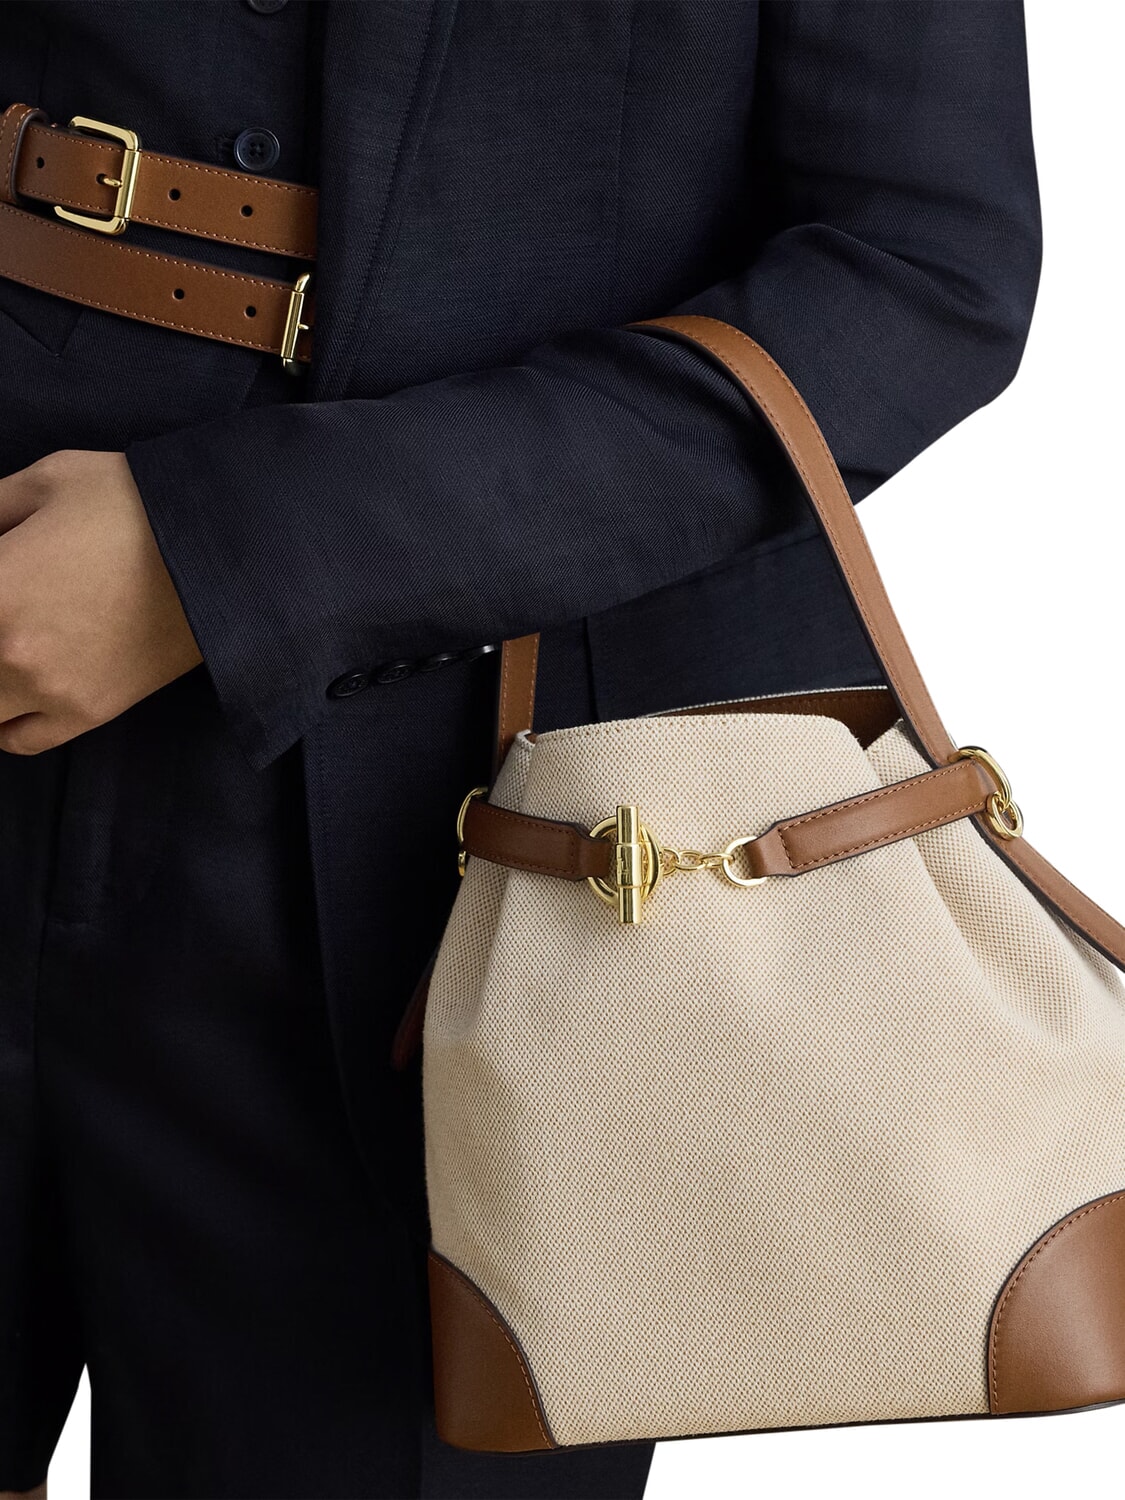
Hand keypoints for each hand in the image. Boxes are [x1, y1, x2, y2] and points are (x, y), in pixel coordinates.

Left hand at [0, 449, 201, 753]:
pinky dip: (0, 719)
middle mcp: (9, 654)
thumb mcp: (46, 480)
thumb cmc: (136, 506)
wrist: (224, 556)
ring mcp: (48, 691)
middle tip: (1, 609)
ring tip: (5, 644)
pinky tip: (6, 687)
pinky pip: (17, 737)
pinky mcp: (87, 711)